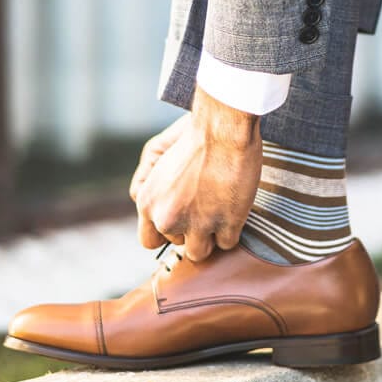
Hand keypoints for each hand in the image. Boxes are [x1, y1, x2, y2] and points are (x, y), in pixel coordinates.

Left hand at [133, 87, 262, 261]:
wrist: (223, 128)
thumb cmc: (195, 137)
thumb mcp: (161, 165)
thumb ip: (157, 194)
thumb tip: (164, 220)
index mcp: (147, 203)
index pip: (149, 240)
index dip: (166, 233)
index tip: (180, 223)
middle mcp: (167, 218)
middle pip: (178, 245)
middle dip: (192, 230)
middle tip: (206, 206)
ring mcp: (198, 224)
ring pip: (200, 253)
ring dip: (210, 236)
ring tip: (220, 212)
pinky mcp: (226, 224)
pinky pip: (227, 243)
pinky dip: (232, 229)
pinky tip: (234, 208)